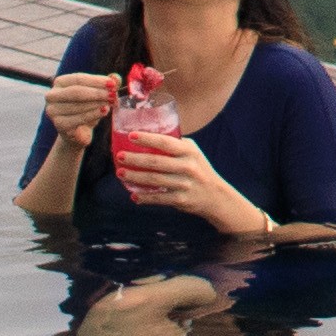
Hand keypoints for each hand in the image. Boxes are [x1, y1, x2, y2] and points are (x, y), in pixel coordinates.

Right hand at [36, 67, 125, 143]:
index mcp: (60, 83)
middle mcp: (52, 95)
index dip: (96, 81)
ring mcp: (53, 111)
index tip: (112, 84)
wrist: (78, 132)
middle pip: (76, 92)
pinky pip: (79, 118)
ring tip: (110, 103)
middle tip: (113, 95)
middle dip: (97, 93)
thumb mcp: (96, 95)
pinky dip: (93, 114)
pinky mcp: (59, 125)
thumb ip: (105, 85)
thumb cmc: (87, 108)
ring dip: (97, 104)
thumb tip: (115, 78)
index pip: (78, 78)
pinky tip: (104, 111)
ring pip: (78, 105)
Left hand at [109, 129, 251, 226]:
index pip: (165, 142)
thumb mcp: (193, 153)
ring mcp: (184, 184)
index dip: (147, 138)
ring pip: (154, 180)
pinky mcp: (180, 199)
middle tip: (119, 156)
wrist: (215, 195)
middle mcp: (187, 166)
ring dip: (134, 177)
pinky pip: (158, 198)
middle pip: (156, 162)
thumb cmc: (199, 169)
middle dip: (135, 159)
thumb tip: (149, 136)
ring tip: (120, 173)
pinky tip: (133, 195)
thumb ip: (175, 145)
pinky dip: (145, 197)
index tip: (131, 136)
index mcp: (189, 151)